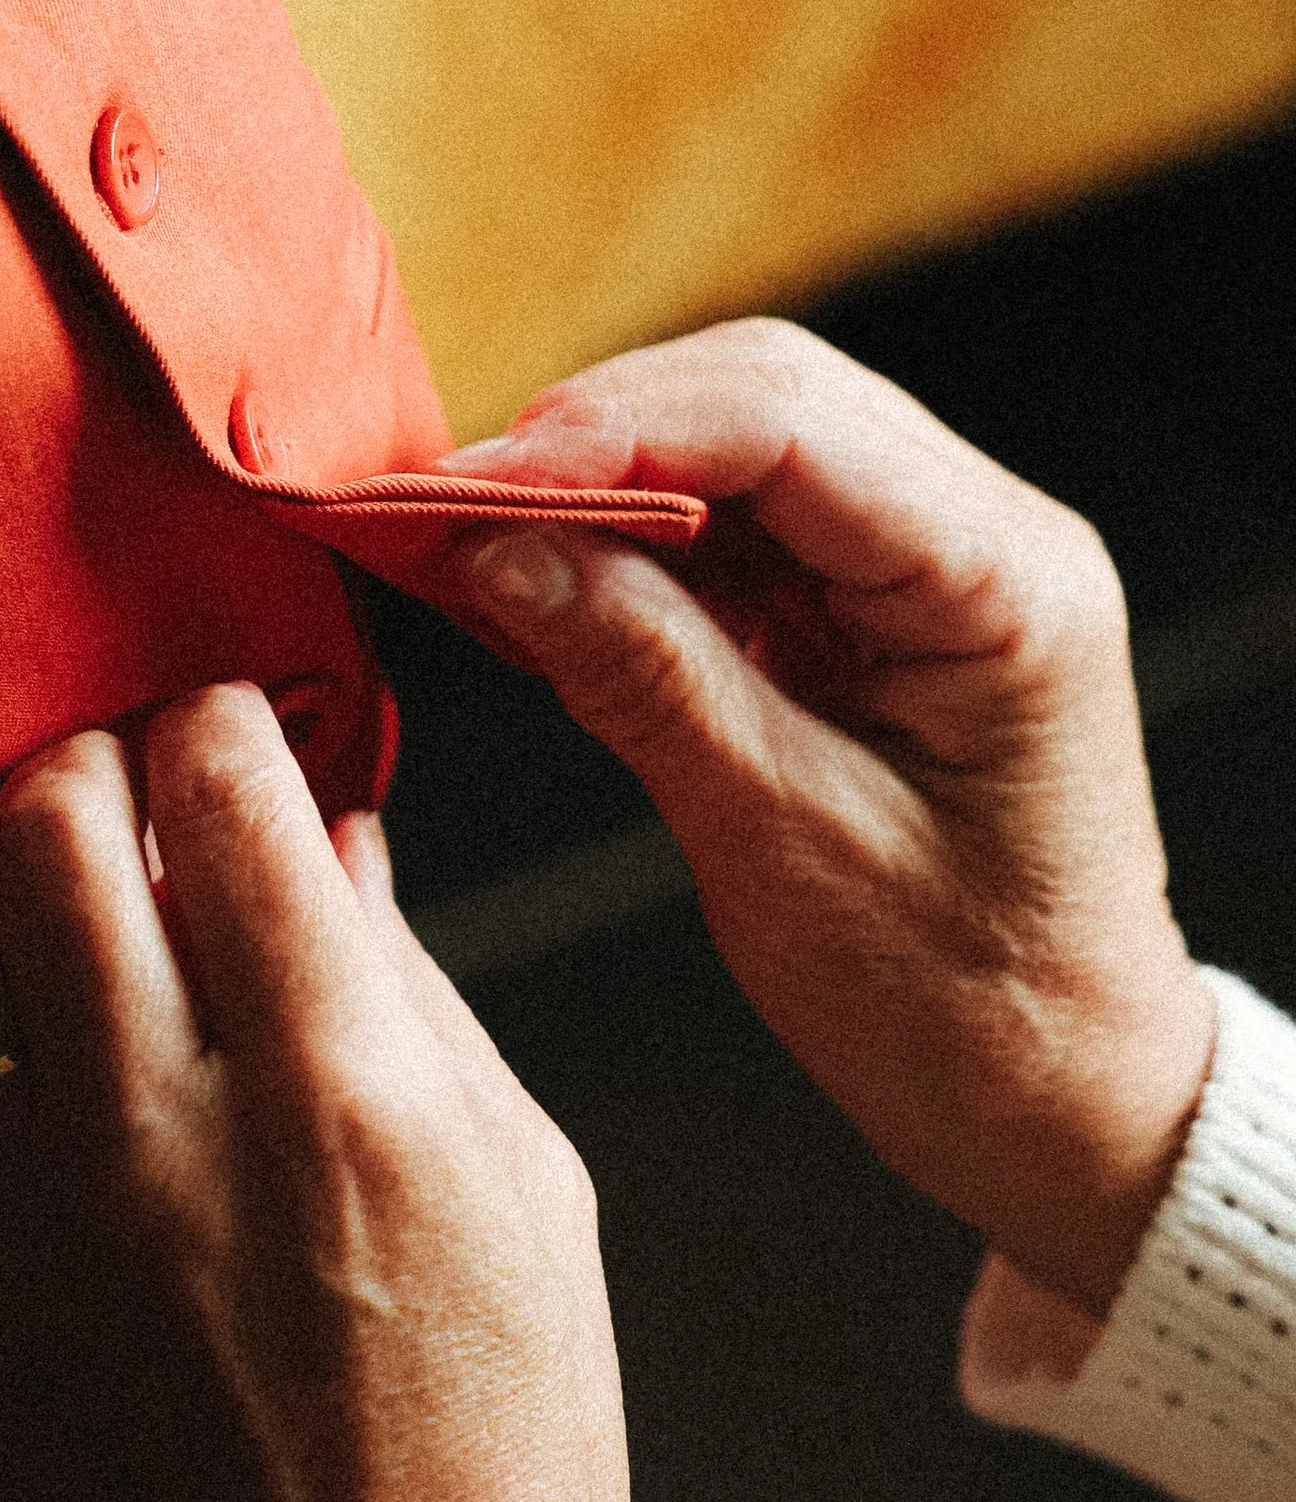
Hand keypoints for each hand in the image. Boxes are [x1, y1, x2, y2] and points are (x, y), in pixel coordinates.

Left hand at [0, 684, 626, 1501]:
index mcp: (338, 1090)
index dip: (223, 725)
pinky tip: (44, 1049)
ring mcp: (31, 1215)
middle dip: (98, 766)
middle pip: (52, 831)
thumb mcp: (524, 1178)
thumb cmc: (493, 1423)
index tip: (233, 730)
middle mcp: (160, 1133)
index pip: (226, 799)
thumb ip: (410, 982)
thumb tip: (335, 829)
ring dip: (3, 881)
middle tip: (137, 786)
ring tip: (68, 901)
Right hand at [446, 320, 1217, 1317]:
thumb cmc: (968, 1010)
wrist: (1064, 1105)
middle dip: (589, 437)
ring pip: (741, 440)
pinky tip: (540, 578)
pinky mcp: (880, 605)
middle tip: (436, 509)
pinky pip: (740, 521)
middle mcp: (988, 537)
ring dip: (600, 480)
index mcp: (1007, 583)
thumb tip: (497, 550)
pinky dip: (630, 538)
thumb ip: (645, 677)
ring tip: (468, 540)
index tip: (461, 485)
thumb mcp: (787, 848)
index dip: (610, 433)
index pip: (789, 424)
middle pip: (763, 396)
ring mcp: (936, 562)